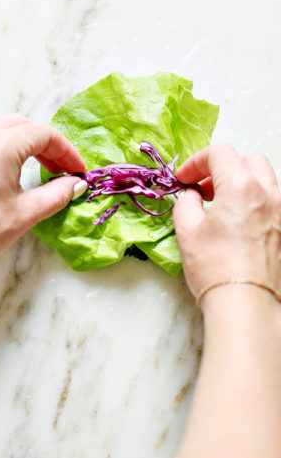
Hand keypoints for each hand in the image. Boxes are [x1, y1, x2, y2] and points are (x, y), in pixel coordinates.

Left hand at [0, 114, 86, 304]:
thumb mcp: (24, 214)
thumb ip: (56, 194)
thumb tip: (74, 185)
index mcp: (0, 146)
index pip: (44, 134)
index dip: (67, 151)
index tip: (77, 171)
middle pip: (21, 126)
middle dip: (45, 144)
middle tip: (59, 169)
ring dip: (21, 145)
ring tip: (35, 171)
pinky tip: (4, 178)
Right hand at [174, 144, 280, 302]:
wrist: (245, 304)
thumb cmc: (217, 270)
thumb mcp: (187, 232)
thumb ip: (186, 204)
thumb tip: (191, 196)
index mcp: (241, 187)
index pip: (219, 153)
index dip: (196, 161)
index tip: (185, 179)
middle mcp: (268, 193)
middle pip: (247, 160)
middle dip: (224, 168)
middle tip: (204, 189)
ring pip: (265, 179)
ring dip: (243, 183)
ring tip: (223, 206)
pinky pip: (274, 202)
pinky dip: (257, 201)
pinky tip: (241, 223)